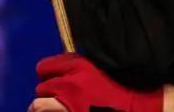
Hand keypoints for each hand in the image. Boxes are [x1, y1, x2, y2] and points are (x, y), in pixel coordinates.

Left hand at [33, 53, 162, 111]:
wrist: (135, 110)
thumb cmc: (120, 91)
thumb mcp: (99, 71)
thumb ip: (78, 70)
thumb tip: (60, 74)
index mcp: (78, 66)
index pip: (44, 67)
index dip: (47, 75)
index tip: (52, 80)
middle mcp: (68, 83)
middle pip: (41, 88)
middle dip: (48, 94)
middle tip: (58, 100)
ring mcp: (65, 105)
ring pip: (38, 105)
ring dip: (43, 108)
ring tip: (53, 110)